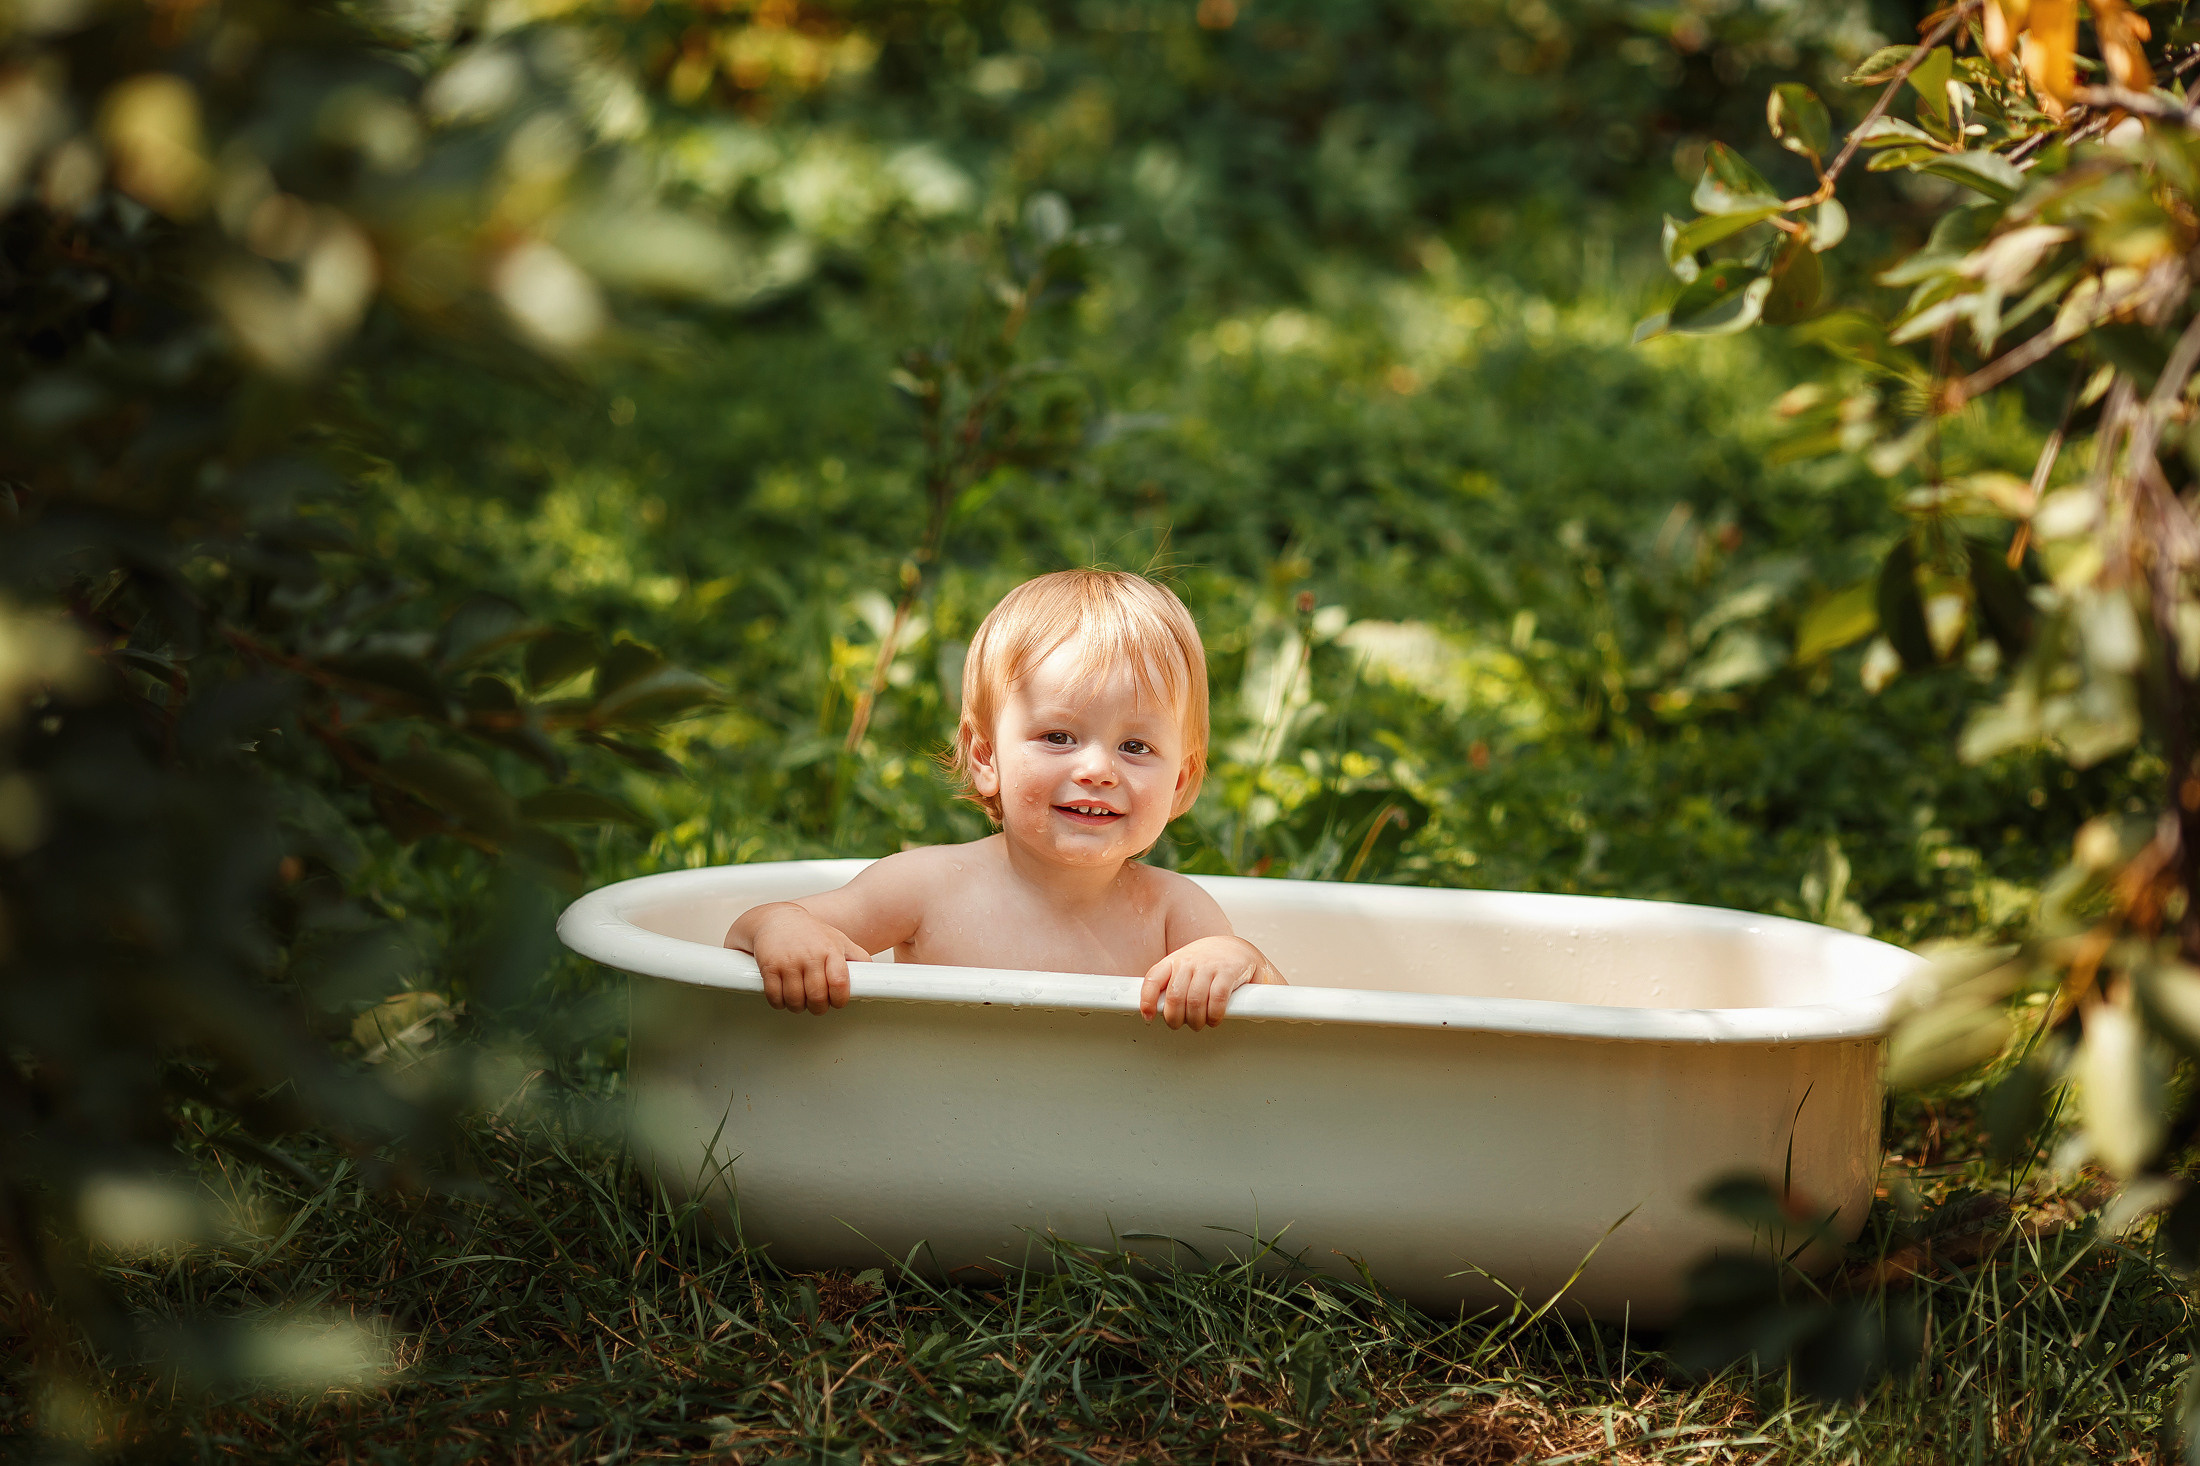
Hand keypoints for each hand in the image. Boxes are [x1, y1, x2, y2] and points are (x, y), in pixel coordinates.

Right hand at [743, 904, 870, 1014]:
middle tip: (817, 1004)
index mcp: (830, 950)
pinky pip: (774, 996)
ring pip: (795, 1000)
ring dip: (798, 1006)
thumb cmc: (810, 933)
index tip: (836, 1002)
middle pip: (817, 997)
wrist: (776, 919)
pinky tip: (784, 997)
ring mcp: (788, 961)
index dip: (839, 999)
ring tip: (800, 1000)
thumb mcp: (838, 939)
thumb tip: (873, 976)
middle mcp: (810, 956)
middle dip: (818, 1007)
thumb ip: (856, 956)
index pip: (839, 983)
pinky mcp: (769, 967)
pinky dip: (779, 1003)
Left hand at [1139, 936, 1280, 1030]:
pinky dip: (1214, 1015)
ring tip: (1198, 1024)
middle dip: (1175, 1018)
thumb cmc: (1207, 963)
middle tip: (1179, 1024)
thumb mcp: (1183, 967)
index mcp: (1173, 961)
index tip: (1148, 1017)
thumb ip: (1170, 984)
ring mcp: (1208, 966)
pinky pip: (1217, 999)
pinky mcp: (1227, 973)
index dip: (1148, 1000)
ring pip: (1195, 1001)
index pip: (1153, 979)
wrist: (1236, 948)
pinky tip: (1214, 1019)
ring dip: (1195, 1020)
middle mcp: (1189, 962)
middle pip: (1175, 997)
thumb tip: (1155, 1009)